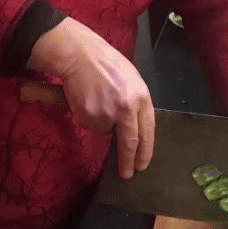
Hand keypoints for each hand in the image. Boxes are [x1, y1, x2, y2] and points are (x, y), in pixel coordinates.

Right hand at [28, 18, 154, 178]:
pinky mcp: (89, 116)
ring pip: (107, 131)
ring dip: (103, 123)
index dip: (145, 150)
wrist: (80, 55)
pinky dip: (90, 117)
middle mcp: (127, 107)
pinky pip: (92, 125)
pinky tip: (88, 100)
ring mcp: (108, 113)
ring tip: (98, 100)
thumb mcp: (131, 81)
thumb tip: (134, 129)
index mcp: (142, 97)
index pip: (147, 131)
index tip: (142, 164)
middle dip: (129, 160)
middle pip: (130, 141)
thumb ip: (135, 104)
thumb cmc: (107, 65)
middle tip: (128, 173)